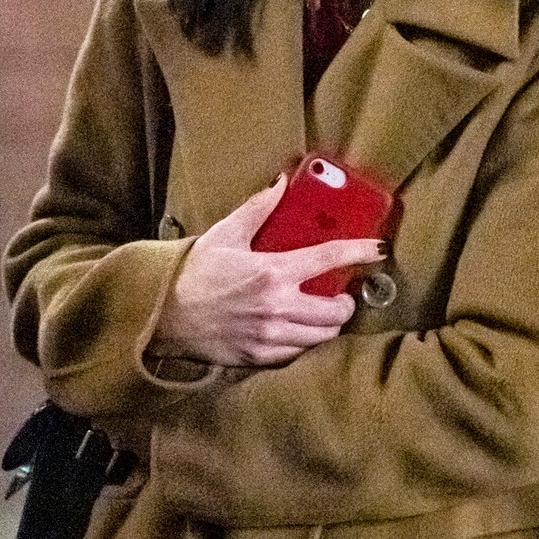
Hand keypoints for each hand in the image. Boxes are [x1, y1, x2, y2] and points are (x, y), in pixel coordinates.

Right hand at [153, 178, 385, 366]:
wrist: (162, 314)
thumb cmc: (193, 273)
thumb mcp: (225, 234)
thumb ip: (258, 209)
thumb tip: (282, 182)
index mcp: (272, 272)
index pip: (329, 259)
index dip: (358, 252)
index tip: (377, 250)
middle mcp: (277, 306)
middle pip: (335, 311)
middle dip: (346, 303)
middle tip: (341, 295)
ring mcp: (270, 335)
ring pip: (321, 337)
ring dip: (329, 325)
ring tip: (323, 315)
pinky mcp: (260, 356)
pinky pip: (298, 353)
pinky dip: (305, 342)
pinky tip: (299, 331)